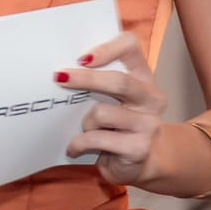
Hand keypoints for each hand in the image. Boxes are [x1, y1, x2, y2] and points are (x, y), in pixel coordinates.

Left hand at [59, 31, 165, 184]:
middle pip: (119, 81)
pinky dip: (79, 143)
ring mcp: (149, 123)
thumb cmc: (118, 124)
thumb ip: (97, 82)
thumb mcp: (112, 98)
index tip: (82, 58)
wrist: (141, 162)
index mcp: (143, 76)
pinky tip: (75, 148)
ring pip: (102, 113)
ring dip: (84, 122)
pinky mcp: (139, 148)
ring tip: (83, 130)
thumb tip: (62, 73)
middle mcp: (152, 97)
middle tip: (59, 78)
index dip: (107, 48)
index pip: (131, 47)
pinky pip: (97, 139)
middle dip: (85, 79)